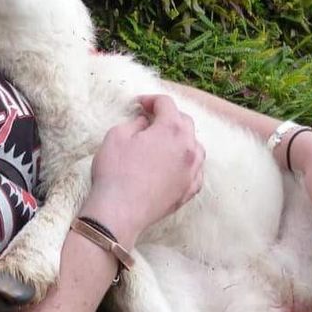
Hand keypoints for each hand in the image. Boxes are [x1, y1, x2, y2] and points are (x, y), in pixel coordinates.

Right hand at [83, 94, 204, 245]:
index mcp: (172, 129)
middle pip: (184, 122)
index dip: (151, 100)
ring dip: (181, 138)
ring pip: (195, 146)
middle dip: (168, 116)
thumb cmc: (115, 171)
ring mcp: (192, 171)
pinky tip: (175, 164)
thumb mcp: (117, 135)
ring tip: (165, 141)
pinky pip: (195, 170)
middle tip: (150, 119)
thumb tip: (145, 122)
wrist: (119, 211)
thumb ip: (135, 122)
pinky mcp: (190, 190)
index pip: (166, 104)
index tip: (139, 104)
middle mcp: (188, 148)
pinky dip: (187, 162)